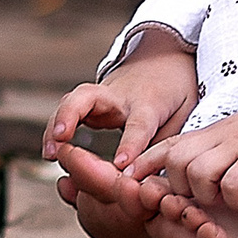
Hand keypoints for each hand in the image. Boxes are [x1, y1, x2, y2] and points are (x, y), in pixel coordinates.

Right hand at [44, 28, 197, 165]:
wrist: (166, 56)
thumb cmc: (179, 92)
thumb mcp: (187, 115)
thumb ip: (169, 146)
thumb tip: (156, 181)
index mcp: (150, 102)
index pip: (138, 124)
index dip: (130, 144)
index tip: (121, 165)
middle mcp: (121, 96)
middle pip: (89, 97)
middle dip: (71, 115)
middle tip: (60, 138)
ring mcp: (102, 95)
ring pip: (73, 102)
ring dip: (56, 125)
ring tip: (50, 154)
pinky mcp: (91, 101)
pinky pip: (69, 111)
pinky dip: (56, 129)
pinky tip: (51, 152)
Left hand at [124, 96, 237, 210]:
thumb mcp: (230, 138)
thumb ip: (206, 152)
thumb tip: (178, 175)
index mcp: (208, 134)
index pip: (164, 147)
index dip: (143, 163)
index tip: (128, 180)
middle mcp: (217, 138)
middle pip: (175, 163)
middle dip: (181, 189)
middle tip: (205, 199)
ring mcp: (237, 146)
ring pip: (197, 175)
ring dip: (209, 195)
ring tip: (230, 199)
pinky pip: (231, 184)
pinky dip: (236, 198)